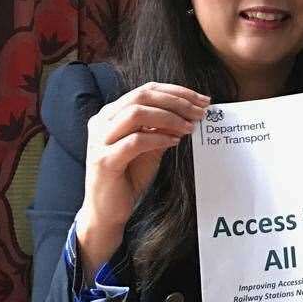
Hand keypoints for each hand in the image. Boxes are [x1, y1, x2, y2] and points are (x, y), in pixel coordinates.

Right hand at [76, 82, 208, 275]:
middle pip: (141, 96)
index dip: (176, 92)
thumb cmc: (128, 176)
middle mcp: (102, 122)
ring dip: (169, 118)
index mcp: (111, 114)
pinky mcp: (105, 160)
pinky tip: (175, 142)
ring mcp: (100, 140)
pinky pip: (135, 141)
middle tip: (200, 112)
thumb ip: (163, 128)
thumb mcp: (150, 147)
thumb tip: (190, 113)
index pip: (146, 90)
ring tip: (190, 127)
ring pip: (136, 114)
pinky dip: (158, 138)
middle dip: (176, 101)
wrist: (107, 210)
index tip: (202, 100)